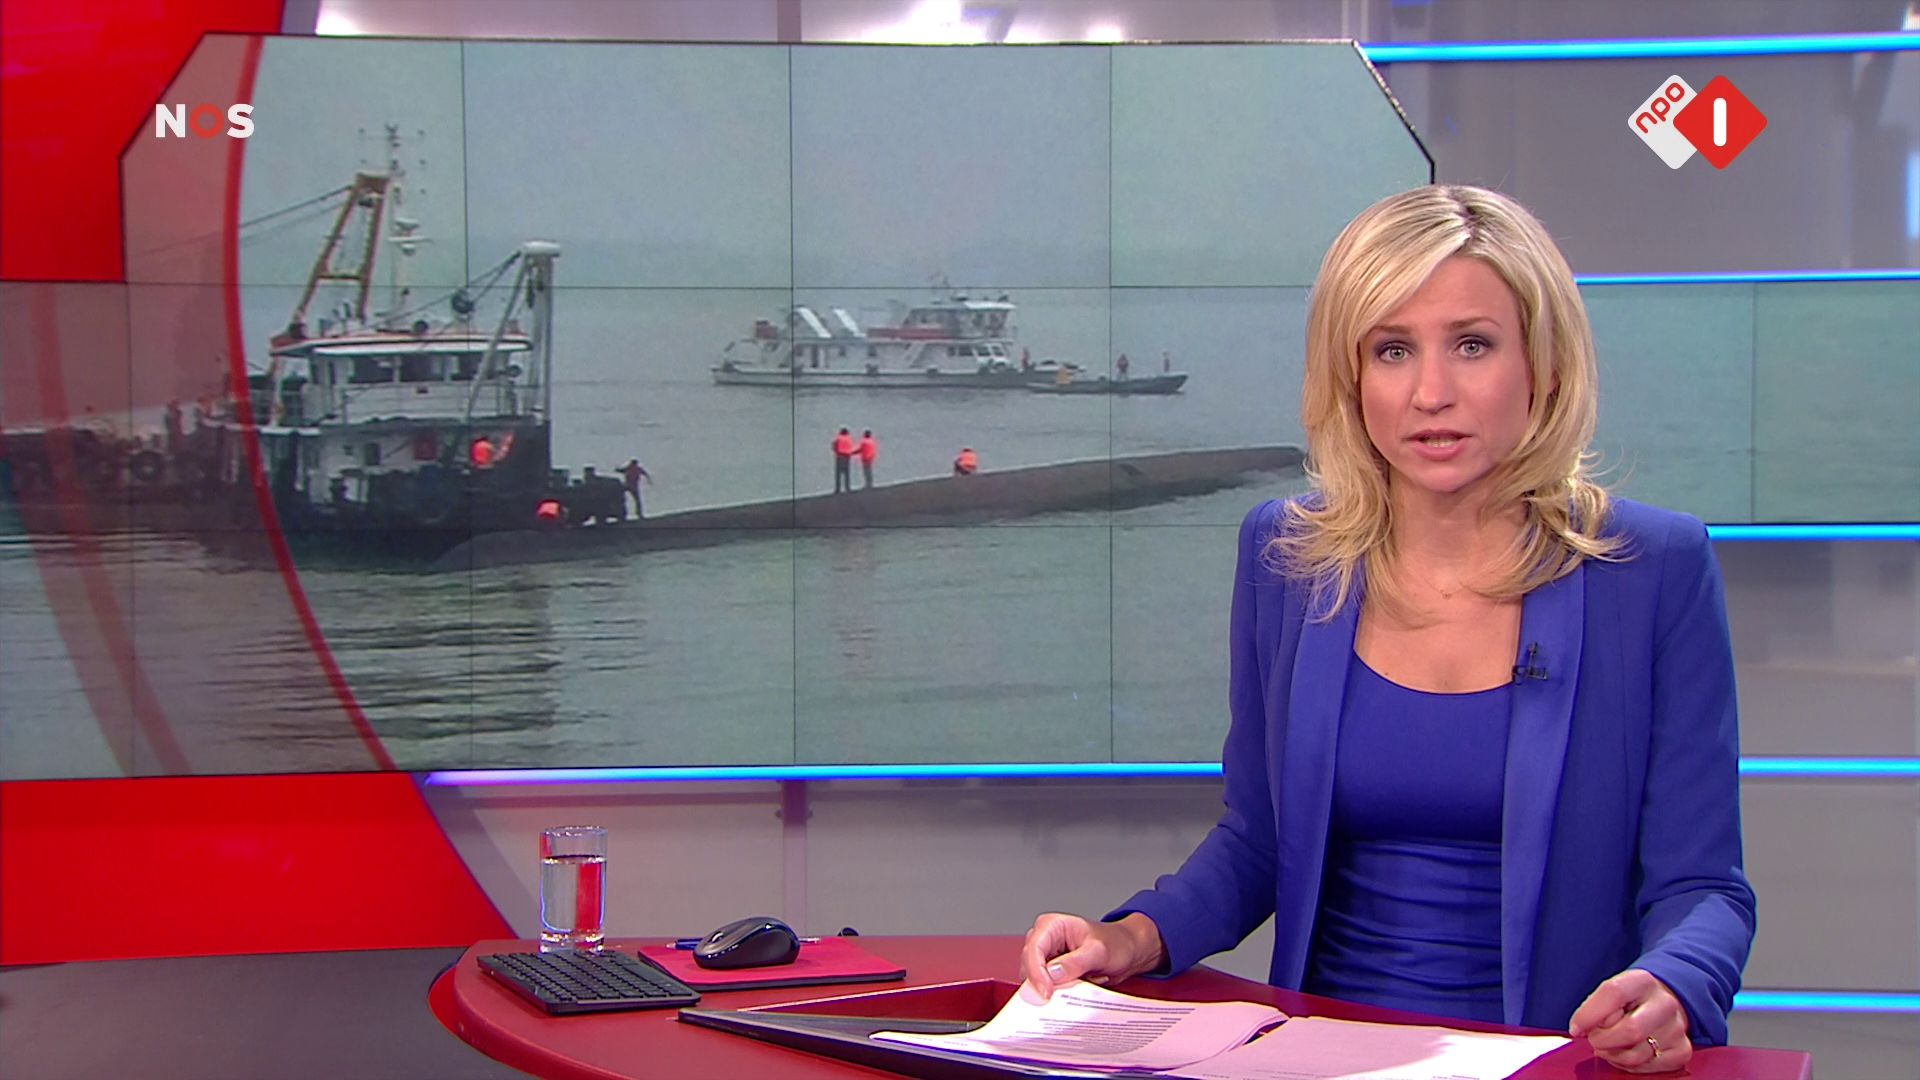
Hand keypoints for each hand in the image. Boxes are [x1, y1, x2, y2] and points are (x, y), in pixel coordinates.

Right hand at [1018, 912, 1164, 1002]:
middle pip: (1029, 965)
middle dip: (1044, 982)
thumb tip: (1053, 974)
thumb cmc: (1116, 944)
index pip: (1033, 949)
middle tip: (1062, 995)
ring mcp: (1046, 956)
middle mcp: (1044, 939)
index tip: (1046, 992)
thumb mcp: (1099, 952)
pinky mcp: (1050, 972)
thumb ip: (1076, 962)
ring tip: (1081, 983)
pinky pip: (1044, 987)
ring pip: (1034, 979)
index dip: (1036, 973)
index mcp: (1051, 925)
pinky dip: (1058, 993)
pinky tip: (1077, 987)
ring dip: (1054, 988)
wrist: (1127, 952)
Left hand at [1569, 969, 1691, 1073]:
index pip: (1613, 994)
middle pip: (1629, 1031)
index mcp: (1642, 981)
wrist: (1664, 1002)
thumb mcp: (1612, 992)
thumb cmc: (1631, 1000)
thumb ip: (1595, 1006)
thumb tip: (1580, 1029)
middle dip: (1603, 1040)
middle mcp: (1664, 1003)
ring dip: (1613, 1055)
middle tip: (1594, 1039)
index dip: (1588, 1015)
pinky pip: (1648, 1067)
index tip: (1576, 1028)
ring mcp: (1676, 1028)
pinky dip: (1629, 1065)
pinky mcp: (1682, 1050)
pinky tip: (1626, 1052)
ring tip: (1610, 1046)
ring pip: (1636, 1055)